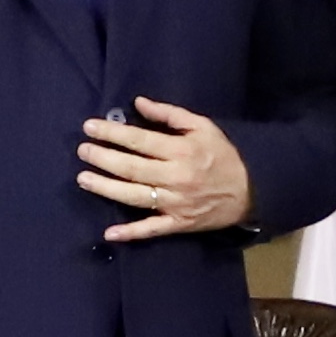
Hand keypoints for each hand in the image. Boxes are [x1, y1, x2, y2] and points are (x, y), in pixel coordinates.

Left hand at [79, 97, 254, 243]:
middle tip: (82, 150)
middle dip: (102, 158)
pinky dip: (131, 233)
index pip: (139, 140)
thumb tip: (138, 103)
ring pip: (134, 196)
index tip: (89, 127)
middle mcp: (175, 178)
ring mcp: (175, 204)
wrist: (252, 190)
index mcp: (181, 151)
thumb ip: (170, 114)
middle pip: (131, 168)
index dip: (112, 133)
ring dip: (106, 188)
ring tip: (84, 178)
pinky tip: (109, 233)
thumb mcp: (203, 126)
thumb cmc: (223, 155)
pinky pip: (152, 229)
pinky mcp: (178, 224)